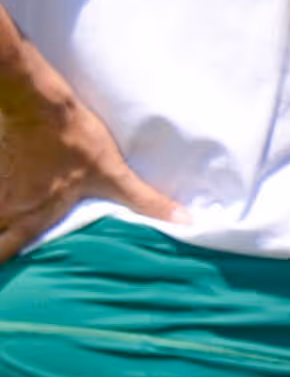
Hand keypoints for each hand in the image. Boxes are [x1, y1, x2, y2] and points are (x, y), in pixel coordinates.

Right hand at [0, 17, 171, 256]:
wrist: (36, 100)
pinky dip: (0, 199)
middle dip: (0, 247)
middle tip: (10, 254)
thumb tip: (183, 220)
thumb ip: (144, 200)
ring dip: (1, 223)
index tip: (10, 276)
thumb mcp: (112, 172)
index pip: (4, 254)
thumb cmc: (73, 138)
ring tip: (10, 225)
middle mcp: (9, 207)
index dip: (4, 265)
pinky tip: (9, 191)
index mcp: (35, 217)